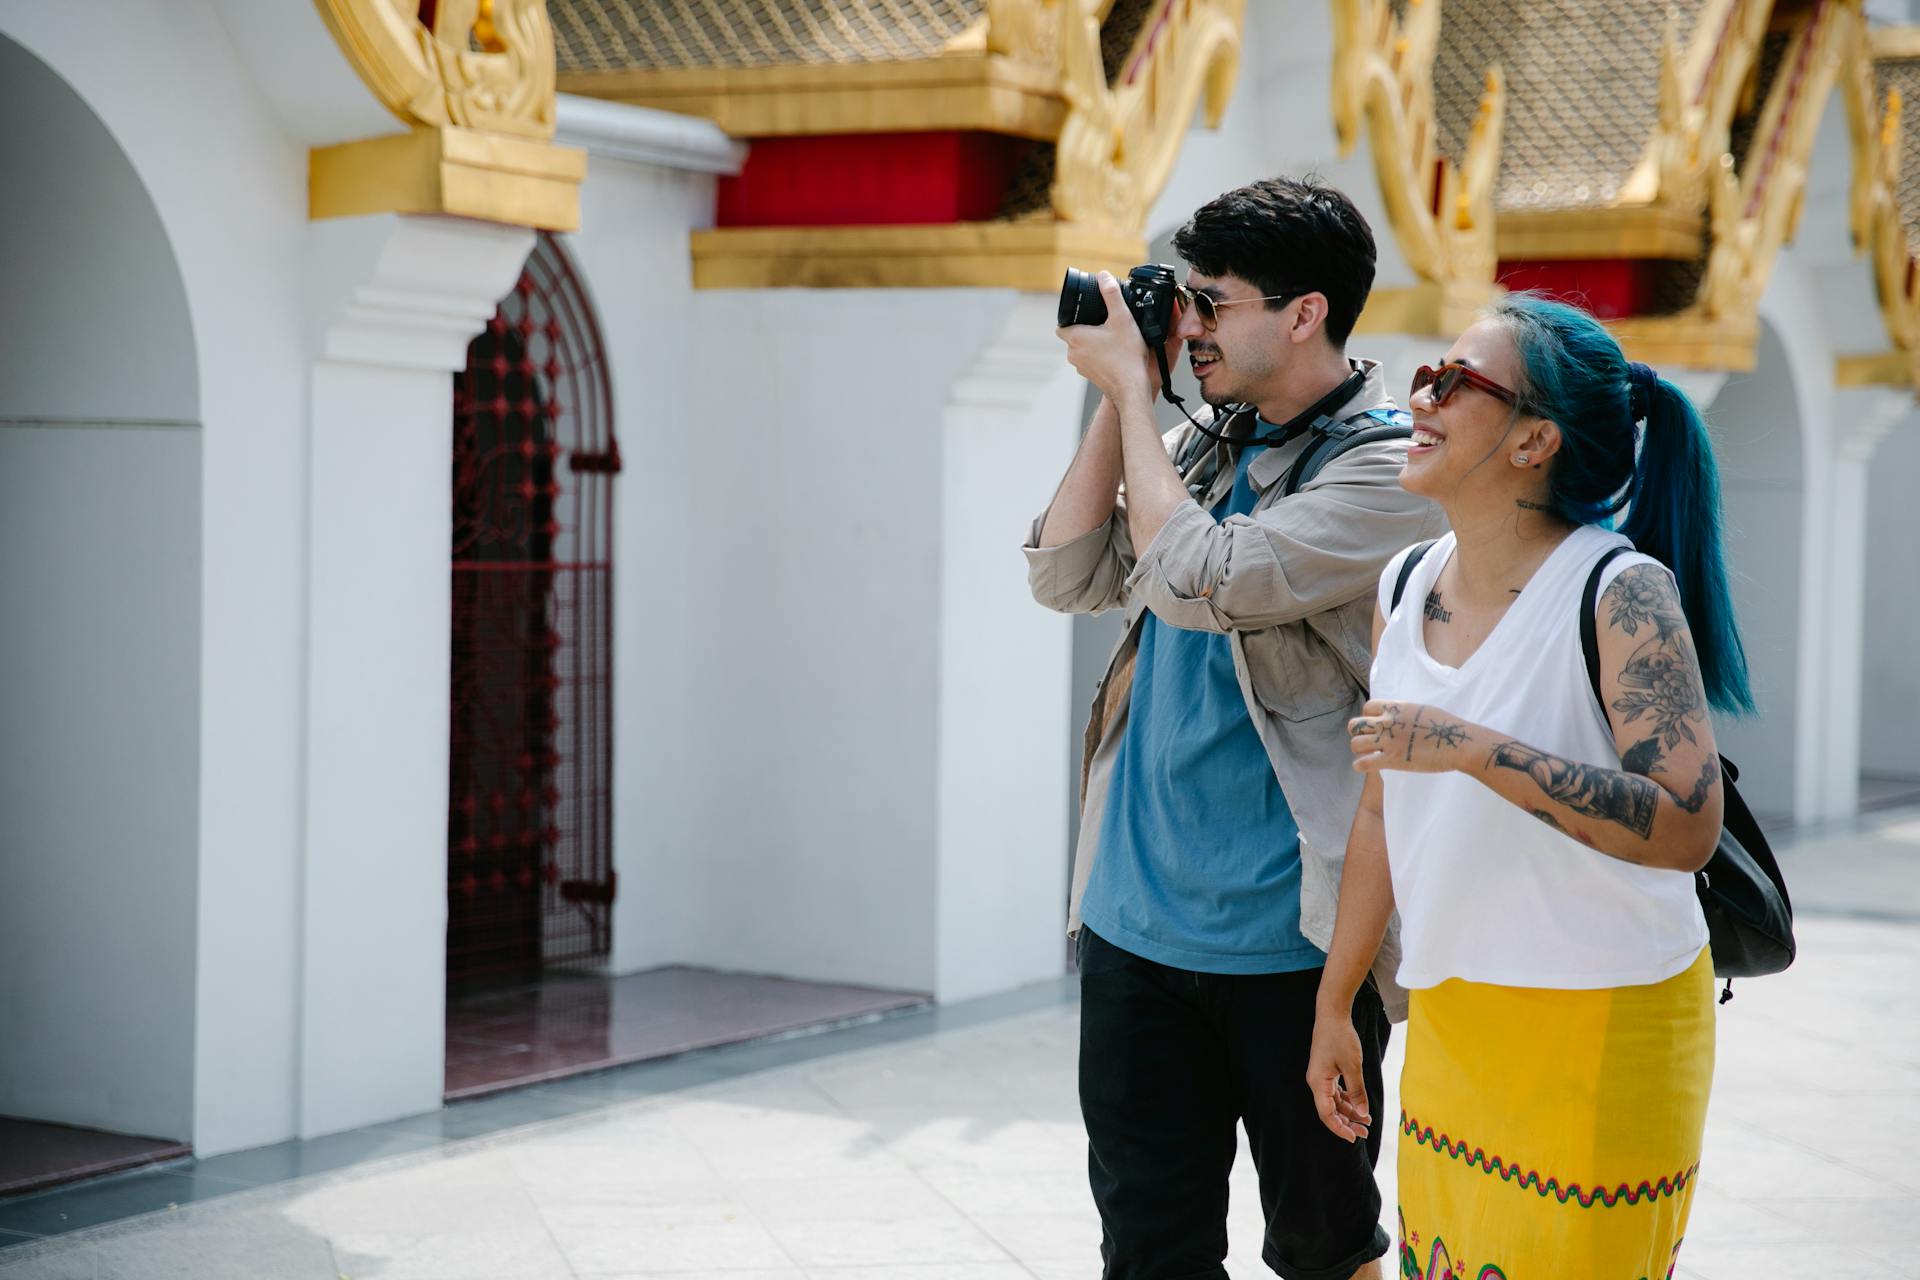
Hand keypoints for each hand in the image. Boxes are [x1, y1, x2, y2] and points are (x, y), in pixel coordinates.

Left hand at [1056, 272, 1160, 406]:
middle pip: (1072, 334)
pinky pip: (1090, 360)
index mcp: (1075, 337)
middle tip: (1103, 323)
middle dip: (1085, 327)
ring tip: (1111, 337)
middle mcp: (1073, 353)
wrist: (1132, 388)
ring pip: (1081, 348)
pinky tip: (1114, 352)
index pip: (1062, 323)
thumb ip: (1111, 294)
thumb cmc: (1127, 356)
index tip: (1086, 313)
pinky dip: (1099, 355)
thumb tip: (1103, 276)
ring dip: (1092, 342)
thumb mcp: (1122, 318)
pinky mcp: (1090, 376)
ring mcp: (1080, 367)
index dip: (1072, 316)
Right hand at [1306, 1009, 1371, 1142]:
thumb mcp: (1353, 1066)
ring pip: (1334, 1102)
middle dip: (1347, 1123)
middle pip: (1330, 1110)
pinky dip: (1347, 1100)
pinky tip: (1359, 1105)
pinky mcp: (1327, 1071)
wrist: (1332, 1015)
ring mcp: (1321, 1077)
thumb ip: (1357, 1091)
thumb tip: (1362, 1114)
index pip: (1326, 1114)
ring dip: (1349, 1112)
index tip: (1354, 1138)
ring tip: (1366, 1121)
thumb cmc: (1340, 1038)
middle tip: (1365, 1132)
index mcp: (1318, 1083)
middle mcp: (1317, 1082)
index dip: (1339, 1128)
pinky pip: (1336, 1092)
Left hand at [1347, 699, 1475, 773]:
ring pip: (1355, 744)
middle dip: (1359, 734)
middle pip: (1354, 725)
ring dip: (1359, 750)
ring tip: (1369, 754)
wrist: (1458, 742)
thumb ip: (1404, 714)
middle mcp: (1387, 722)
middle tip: (1369, 742)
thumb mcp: (1421, 710)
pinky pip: (1363, 763)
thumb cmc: (1446, 727)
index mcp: (1395, 708)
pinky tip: (1367, 766)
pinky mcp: (1391, 759)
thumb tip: (1399, 718)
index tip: (1376, 726)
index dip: (1368, 717)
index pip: (1368, 707)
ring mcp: (1388, 741)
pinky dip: (1361, 765)